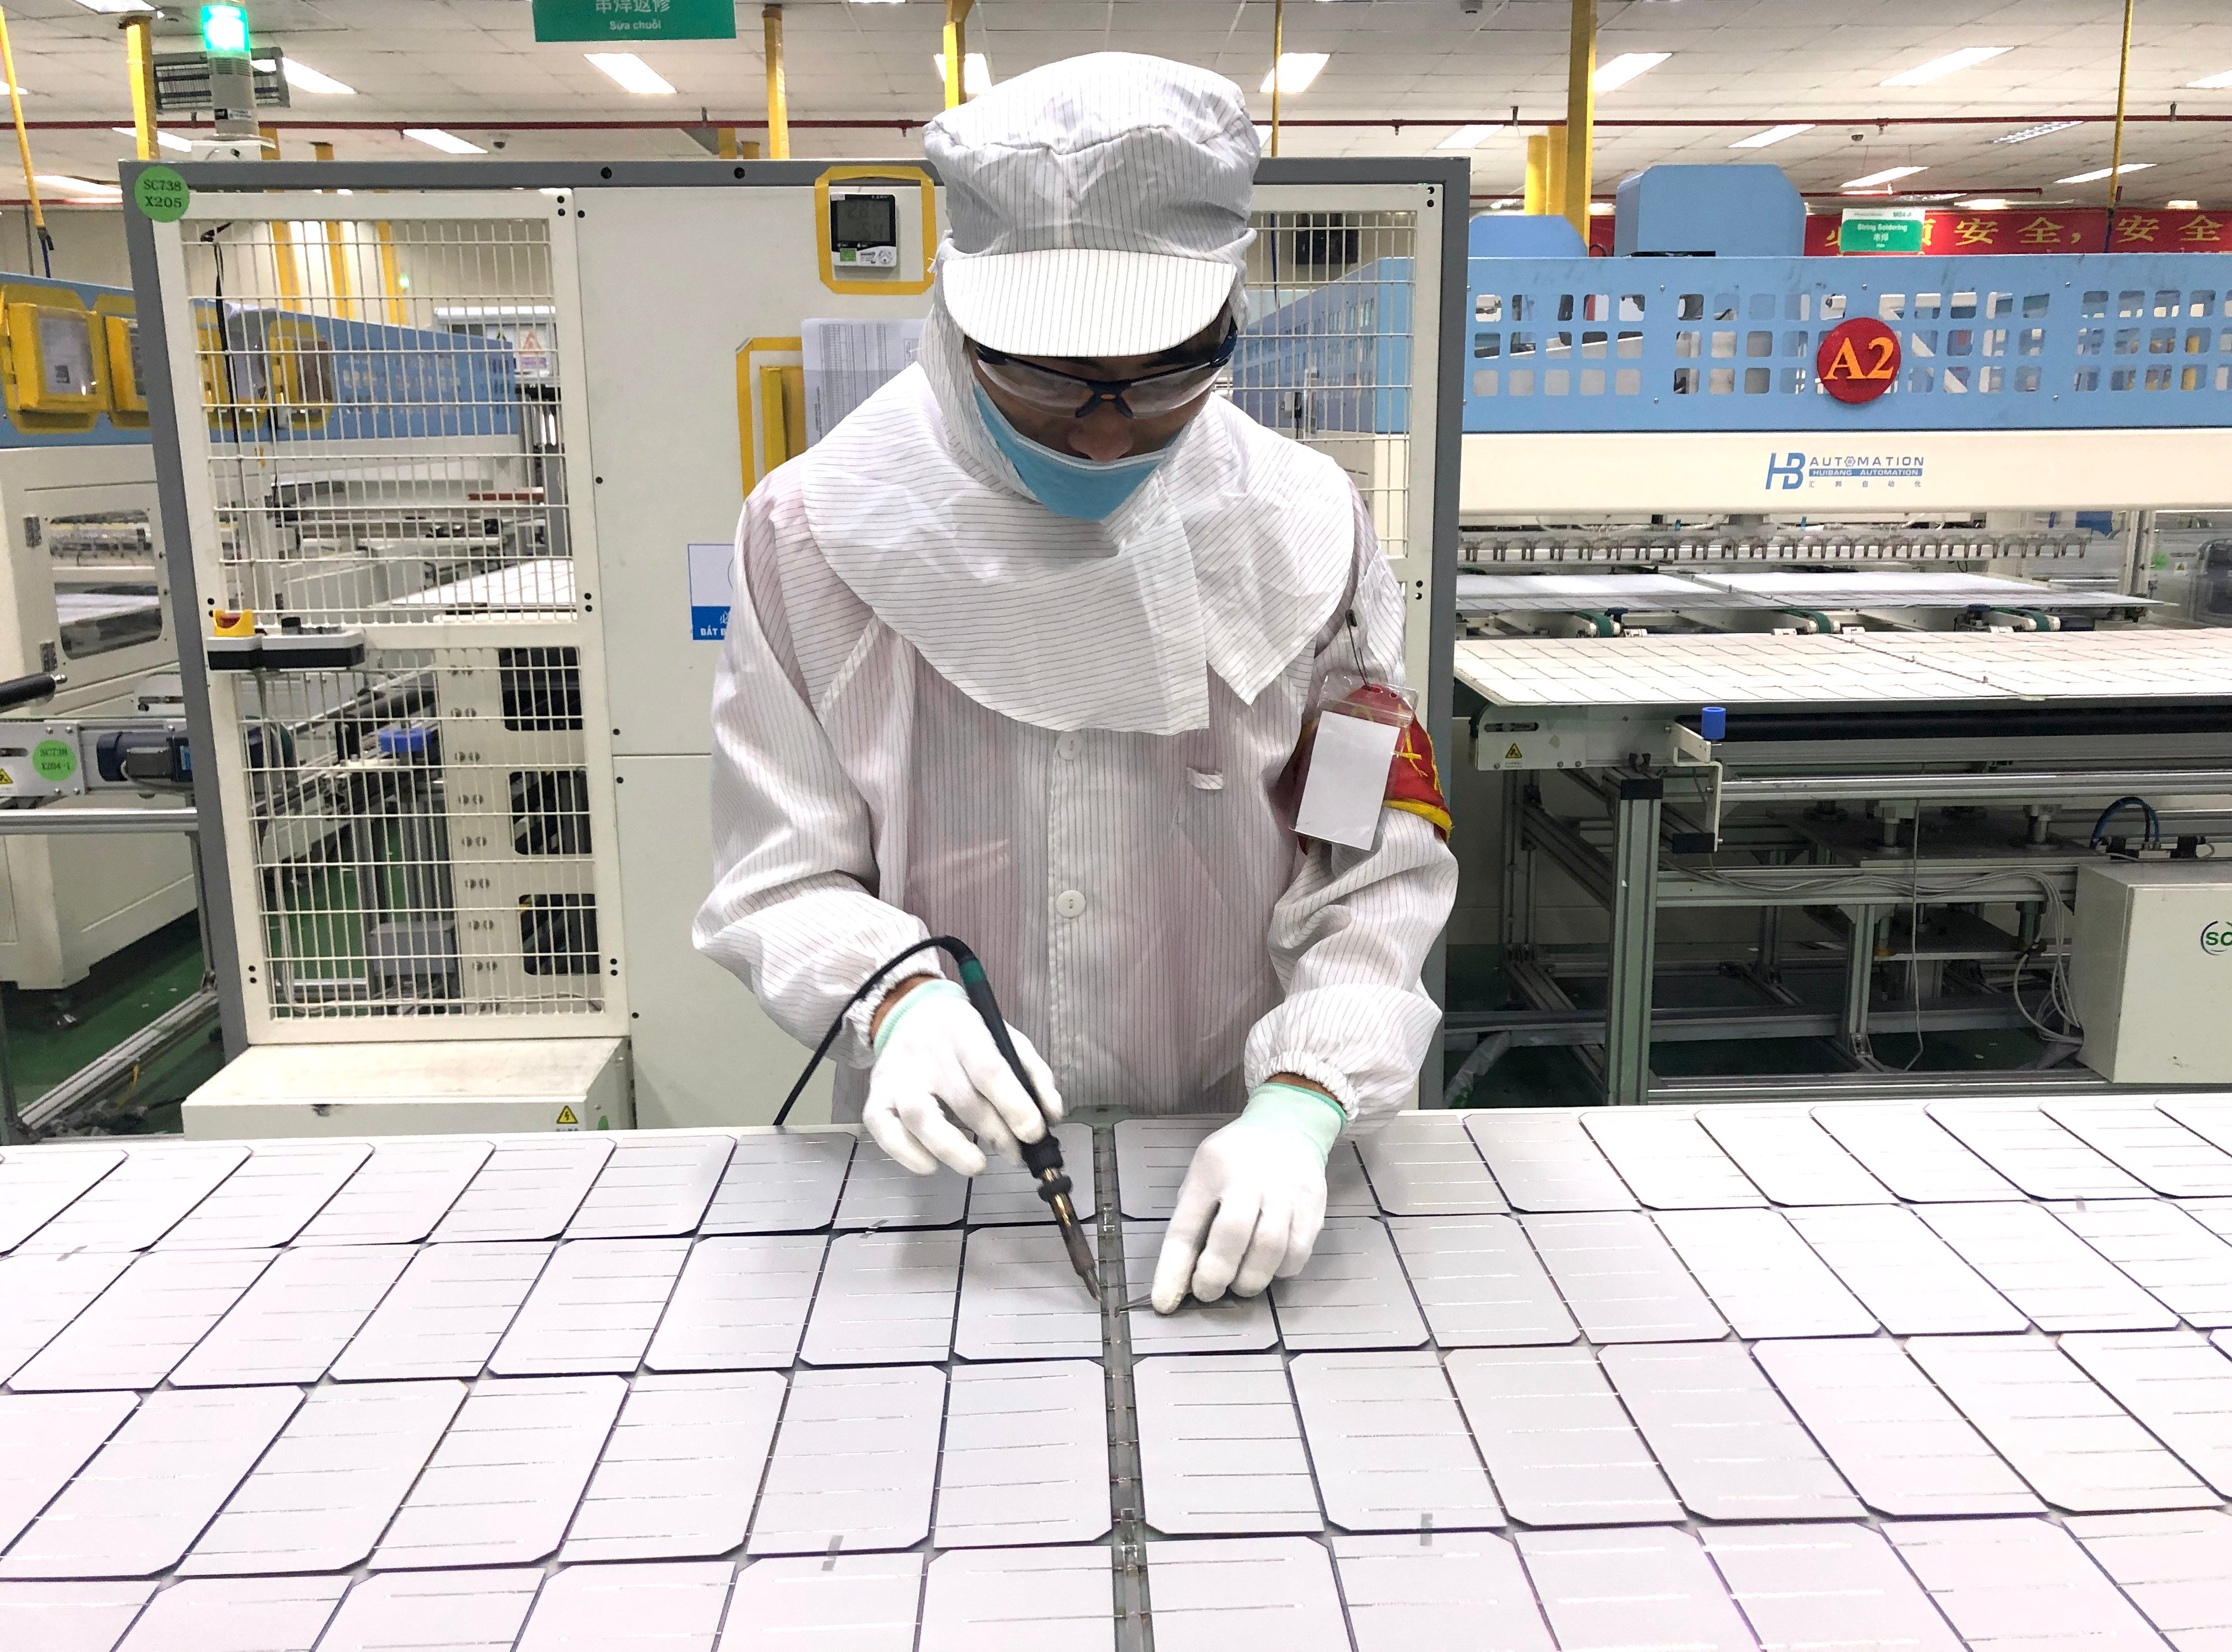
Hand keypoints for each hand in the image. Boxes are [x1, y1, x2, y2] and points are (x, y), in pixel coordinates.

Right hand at [863, 978, 1061, 1176]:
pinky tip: (933, 1165)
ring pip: (920, 1117)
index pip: (989, 1069)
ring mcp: (896, 1076)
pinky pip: (885, 1132)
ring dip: (953, 1149)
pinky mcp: (875, 1097)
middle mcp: (926, 1052)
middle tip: (1016, 1153)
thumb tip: (1051, 1117)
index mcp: (964, 1030)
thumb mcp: (1005, 1037)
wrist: (909, 1013)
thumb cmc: (966, 1033)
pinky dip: (908, 1155)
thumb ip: (1033, 1074)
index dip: (1014, 1104)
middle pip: (963, 1099)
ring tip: (978, 1165)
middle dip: (996, 1134)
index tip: (1034, 1133)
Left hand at [1151, 1082, 1345, 1312]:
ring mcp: (1286, 1190)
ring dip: (1251, 1279)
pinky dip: (1281, 1270)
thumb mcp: (1203, 1176)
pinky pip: (1298, 1251)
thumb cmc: (1234, 1160)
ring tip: (1241, 1284)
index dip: (1173, 1270)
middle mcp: (1250, 1177)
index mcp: (1211, 1170)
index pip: (1187, 1226)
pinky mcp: (1313, 1204)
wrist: (1288, 1126)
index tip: (1164, 1303)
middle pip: (1233, 1234)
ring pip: (1271, 1248)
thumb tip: (1181, 1280)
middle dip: (1217, 1274)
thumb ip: (1193, 1221)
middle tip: (1209, 1291)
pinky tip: (1269, 1266)